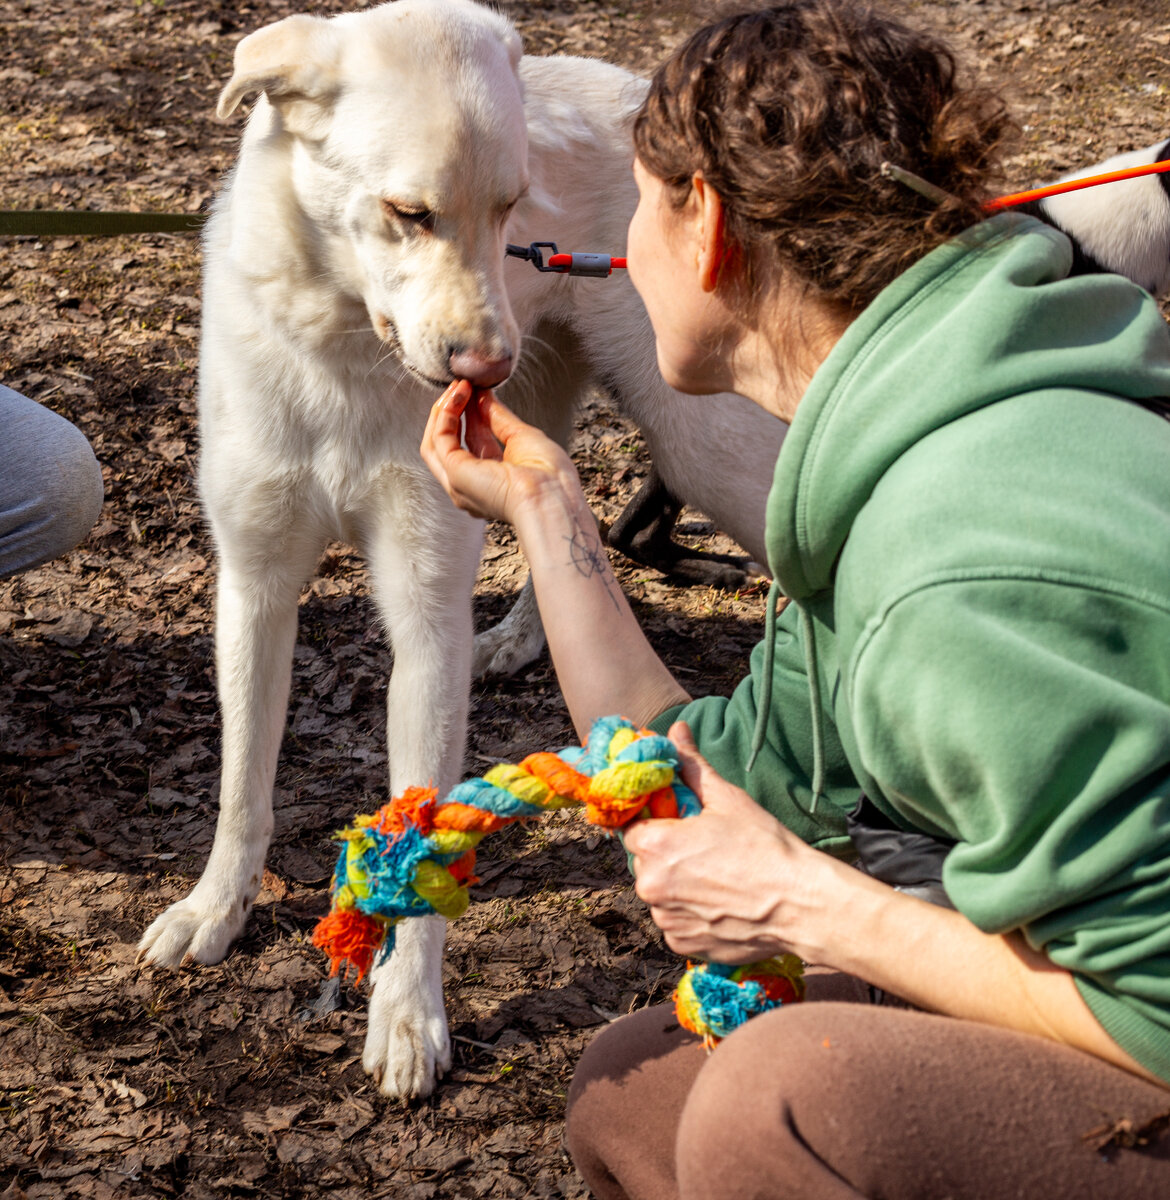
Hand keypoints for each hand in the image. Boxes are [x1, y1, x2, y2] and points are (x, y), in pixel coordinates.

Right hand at [420, 381, 576, 523]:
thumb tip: (483, 396)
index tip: (475, 391)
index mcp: (492, 482)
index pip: (472, 444)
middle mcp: (471, 486)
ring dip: (444, 410)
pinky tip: (458, 395)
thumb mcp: (522, 437)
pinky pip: (438, 439)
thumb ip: (498, 417)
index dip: (470, 415)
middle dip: (452, 411)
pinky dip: (445, 414)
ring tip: (459, 386)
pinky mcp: (454, 473)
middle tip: (462, 385)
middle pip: (448, 444)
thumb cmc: (550, 479)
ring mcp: (459, 483)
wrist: (551, 497)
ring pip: (435, 443)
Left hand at [624, 722, 847, 964]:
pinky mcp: (682, 944)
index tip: (675, 823)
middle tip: (705, 850)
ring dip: (678, 886)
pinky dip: (690, 914)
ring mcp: (665, 919)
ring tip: (718, 878)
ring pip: (660, 894)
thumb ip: (691, 765)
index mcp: (655, 846)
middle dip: (666, 854)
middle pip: (644, 862)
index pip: (631, 828)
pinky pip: (675, 922)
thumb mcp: (727, 798)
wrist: (801, 905)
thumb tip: (675, 731)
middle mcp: (651, 886)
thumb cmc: (766, 848)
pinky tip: (720, 904)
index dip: (652, 823)